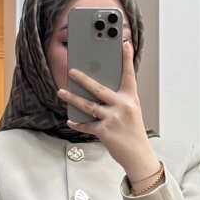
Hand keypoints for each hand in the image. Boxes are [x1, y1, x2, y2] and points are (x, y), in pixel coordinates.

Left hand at [58, 39, 158, 183]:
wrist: (138, 155)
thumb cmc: (132, 132)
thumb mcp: (131, 111)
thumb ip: (118, 100)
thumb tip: (97, 91)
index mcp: (131, 98)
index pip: (128, 75)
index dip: (126, 58)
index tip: (124, 43)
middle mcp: (123, 106)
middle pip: (99, 88)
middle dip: (83, 79)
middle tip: (72, 71)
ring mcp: (113, 118)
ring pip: (88, 105)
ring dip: (72, 98)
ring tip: (61, 92)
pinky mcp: (105, 131)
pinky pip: (87, 125)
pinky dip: (78, 123)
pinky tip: (70, 121)